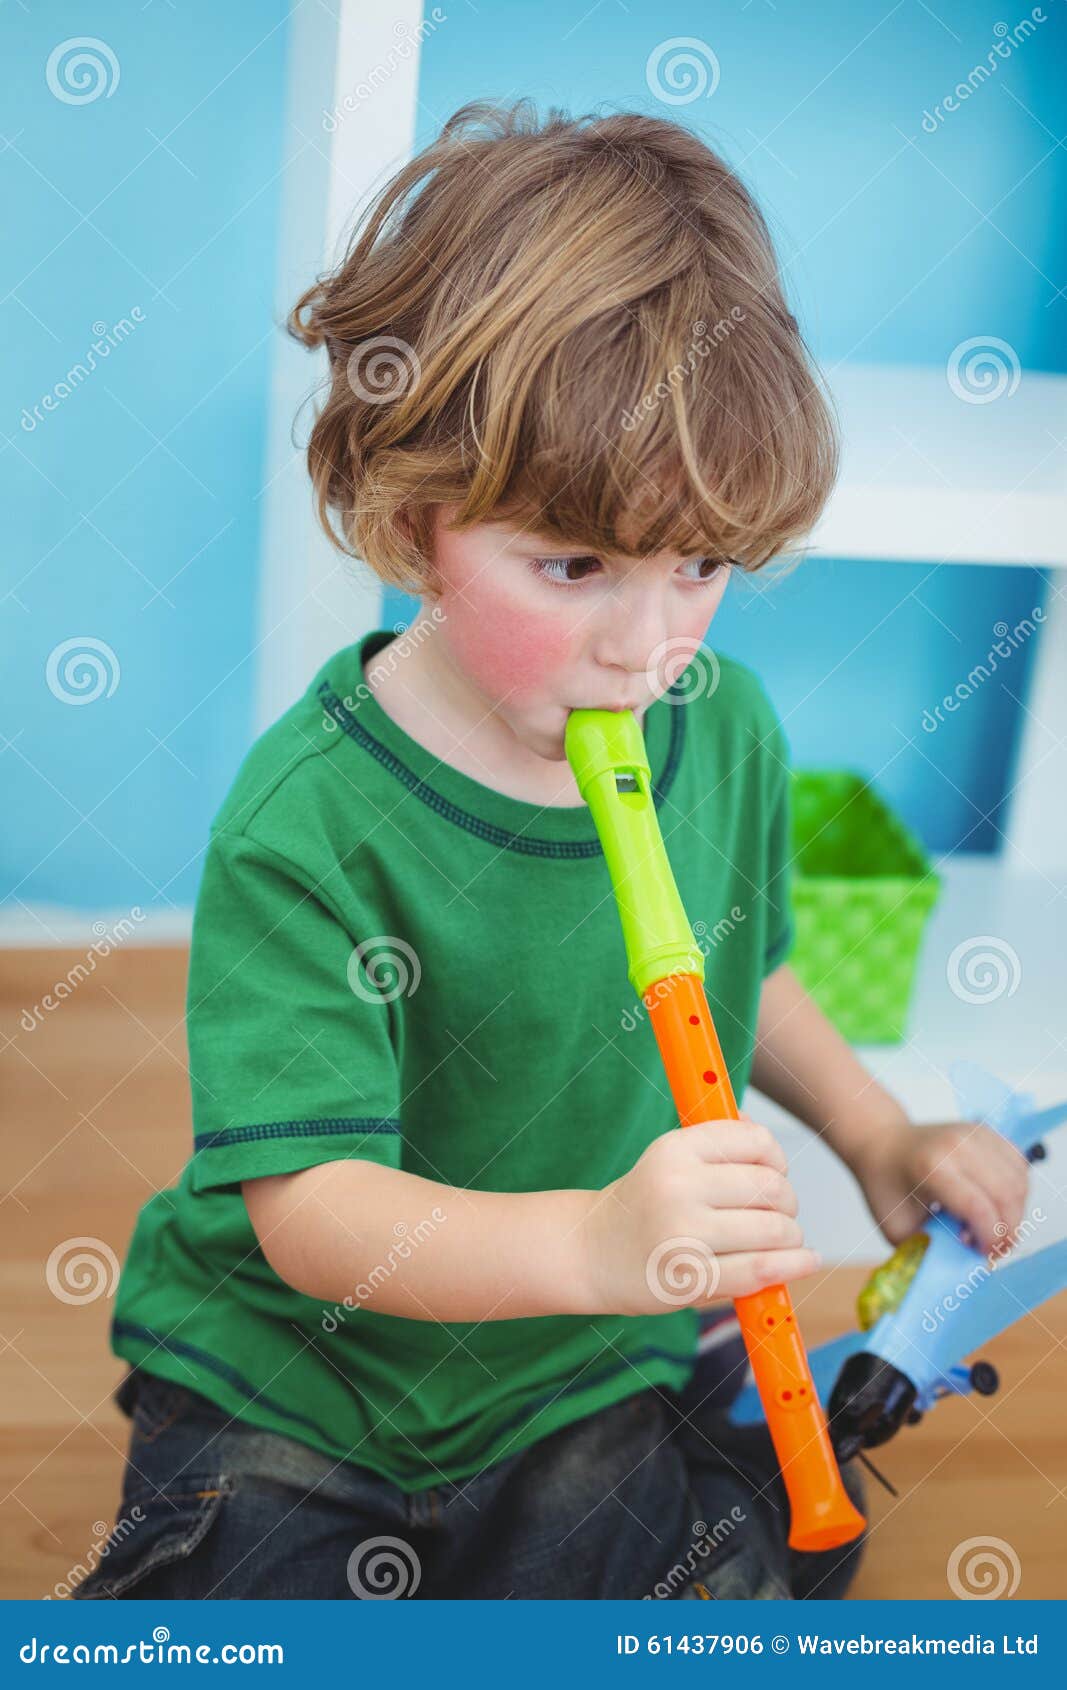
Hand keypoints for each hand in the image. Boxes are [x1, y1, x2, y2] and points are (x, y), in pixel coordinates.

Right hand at [577, 1116, 820, 1315]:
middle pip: (770, 1187)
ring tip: (784, 1240)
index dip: (778, 1158)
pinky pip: (760, 1269)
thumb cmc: (643, 1204)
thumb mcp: (667, 1159)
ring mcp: (684, 1234)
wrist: (592, 1252)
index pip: (754, 1141)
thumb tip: (760, 1131)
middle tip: (781, 1214)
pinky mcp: (691, 1278)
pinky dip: (792, 1265)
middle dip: (788, 1203)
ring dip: (791, 1236)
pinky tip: (804, 1260)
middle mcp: (678, 1186)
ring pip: (773, 1229)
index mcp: (675, 1149)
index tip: (777, 1172)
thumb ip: (715, 1143)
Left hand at [850, 1117, 1030, 1257]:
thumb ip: (932, 1250)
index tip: (982, 1255)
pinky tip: (994, 1205)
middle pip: (1006, 1195)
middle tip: (991, 1248)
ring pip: (1019, 1182)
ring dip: (1013, 1213)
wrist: (882, 1144)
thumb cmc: (887, 1187)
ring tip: (989, 1226)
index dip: (989, 1239)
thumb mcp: (898, 1228)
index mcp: (931, 1167)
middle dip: (1007, 1231)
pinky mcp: (986, 1132)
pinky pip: (1019, 1167)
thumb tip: (968, 1268)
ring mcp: (975, 1134)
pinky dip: (1015, 1193)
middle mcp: (957, 1145)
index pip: (978, 1207)